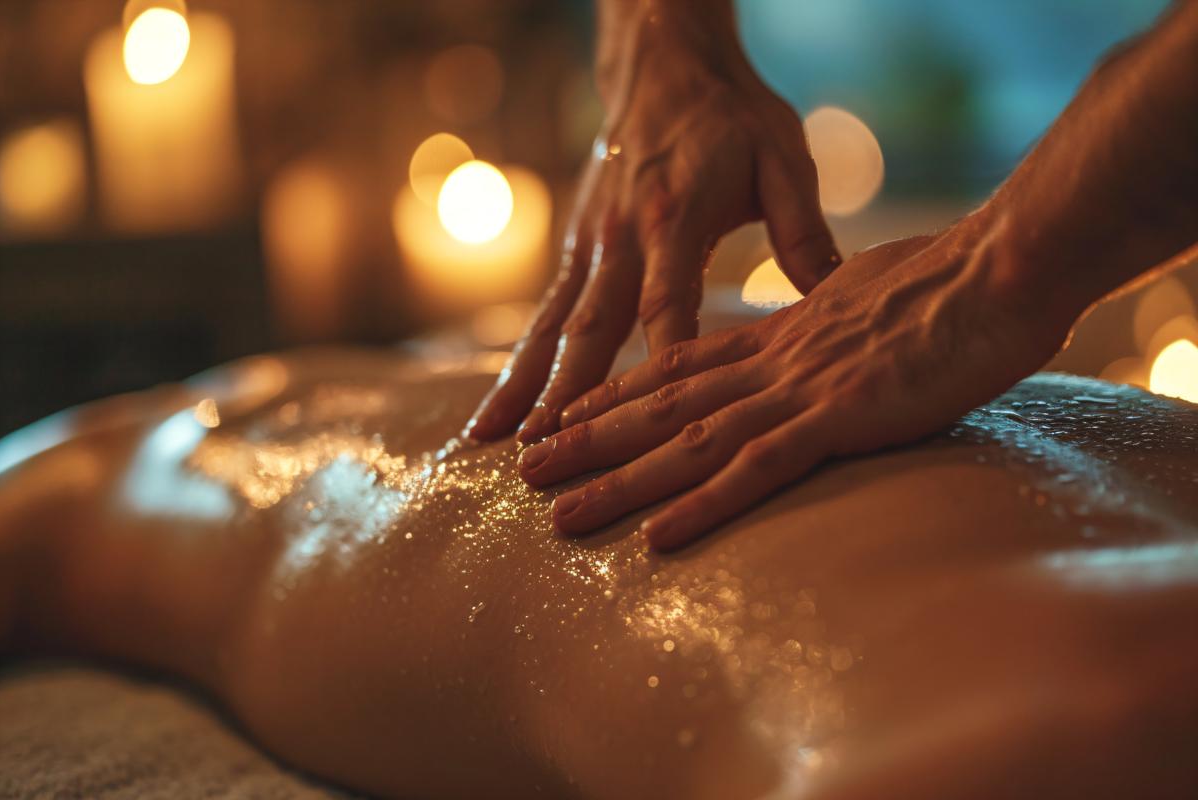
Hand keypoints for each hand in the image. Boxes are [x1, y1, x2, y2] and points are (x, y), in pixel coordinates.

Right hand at [464, 14, 839, 443]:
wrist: (665, 65)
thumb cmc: (732, 114)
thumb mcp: (783, 159)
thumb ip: (803, 232)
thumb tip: (837, 303)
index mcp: (675, 217)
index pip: (666, 302)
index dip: (659, 361)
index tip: (650, 419)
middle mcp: (620, 234)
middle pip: (588, 326)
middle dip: (564, 393)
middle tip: (540, 451)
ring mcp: (589, 242)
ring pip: (550, 324)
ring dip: (522, 383)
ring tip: (490, 439)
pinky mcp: (577, 246)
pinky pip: (545, 311)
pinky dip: (521, 358)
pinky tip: (505, 401)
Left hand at [515, 215, 1071, 549]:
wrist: (1001, 267)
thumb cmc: (951, 281)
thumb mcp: (869, 296)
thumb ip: (830, 316)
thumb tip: (824, 323)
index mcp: (781, 333)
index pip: (681, 363)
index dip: (621, 390)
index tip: (572, 411)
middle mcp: (772, 360)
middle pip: (660, 403)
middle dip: (588, 439)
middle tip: (525, 468)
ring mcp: (800, 389)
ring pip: (686, 440)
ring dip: (618, 480)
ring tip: (556, 512)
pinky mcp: (839, 417)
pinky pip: (757, 469)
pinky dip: (704, 505)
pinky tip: (658, 539)